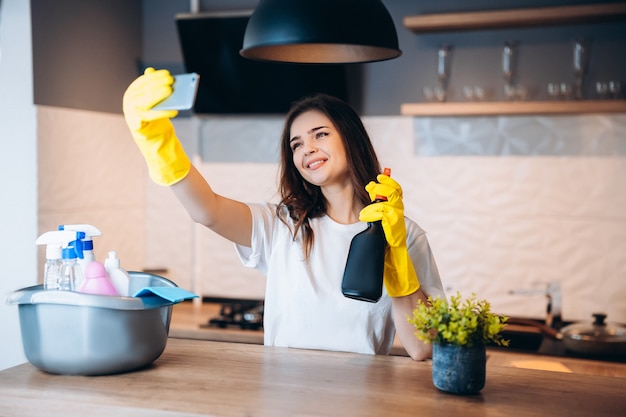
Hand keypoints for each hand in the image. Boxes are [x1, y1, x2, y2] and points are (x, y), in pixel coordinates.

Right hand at [122, 68, 189, 184]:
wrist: (152, 139)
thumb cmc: (156, 117)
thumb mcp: (157, 102)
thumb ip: (158, 89)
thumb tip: (164, 76)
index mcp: (133, 92)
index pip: (144, 81)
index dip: (156, 77)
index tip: (168, 74)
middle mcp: (129, 100)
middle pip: (145, 90)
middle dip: (158, 85)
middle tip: (171, 82)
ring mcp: (130, 112)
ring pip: (146, 101)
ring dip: (159, 95)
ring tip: (172, 92)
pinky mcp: (135, 124)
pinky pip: (151, 117)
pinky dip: (163, 113)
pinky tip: (175, 111)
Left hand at [359, 174, 419, 296]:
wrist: (395, 268)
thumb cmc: (385, 249)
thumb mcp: (379, 228)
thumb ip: (376, 216)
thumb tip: (363, 204)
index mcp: (396, 212)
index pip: (396, 191)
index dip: (388, 182)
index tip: (378, 177)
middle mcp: (399, 215)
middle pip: (395, 193)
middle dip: (382, 187)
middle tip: (370, 187)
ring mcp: (399, 223)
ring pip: (391, 203)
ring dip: (375, 202)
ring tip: (364, 210)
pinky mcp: (395, 231)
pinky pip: (386, 216)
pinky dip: (374, 213)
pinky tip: (366, 216)